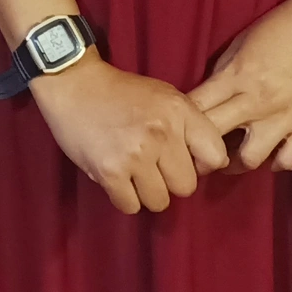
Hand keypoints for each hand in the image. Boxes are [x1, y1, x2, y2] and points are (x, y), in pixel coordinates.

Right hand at [31, 58, 231, 214]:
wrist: (76, 84)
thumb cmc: (123, 92)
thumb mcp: (165, 96)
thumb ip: (189, 125)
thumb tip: (211, 164)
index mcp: (179, 112)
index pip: (215, 156)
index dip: (202, 164)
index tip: (185, 160)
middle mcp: (161, 134)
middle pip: (186, 187)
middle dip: (171, 181)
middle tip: (153, 167)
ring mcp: (135, 155)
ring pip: (160, 202)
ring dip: (147, 192)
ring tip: (134, 173)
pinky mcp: (110, 172)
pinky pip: (131, 206)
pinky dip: (125, 197)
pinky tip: (117, 178)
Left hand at [186, 0, 291, 171]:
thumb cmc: (282, 26)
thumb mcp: (241, 43)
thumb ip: (223, 74)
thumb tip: (206, 98)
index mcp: (237, 76)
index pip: (196, 109)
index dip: (180, 123)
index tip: (174, 132)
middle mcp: (257, 102)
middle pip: (214, 138)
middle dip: (197, 151)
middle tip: (192, 156)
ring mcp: (285, 118)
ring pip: (250, 159)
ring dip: (234, 164)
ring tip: (229, 160)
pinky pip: (287, 160)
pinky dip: (275, 162)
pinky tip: (269, 153)